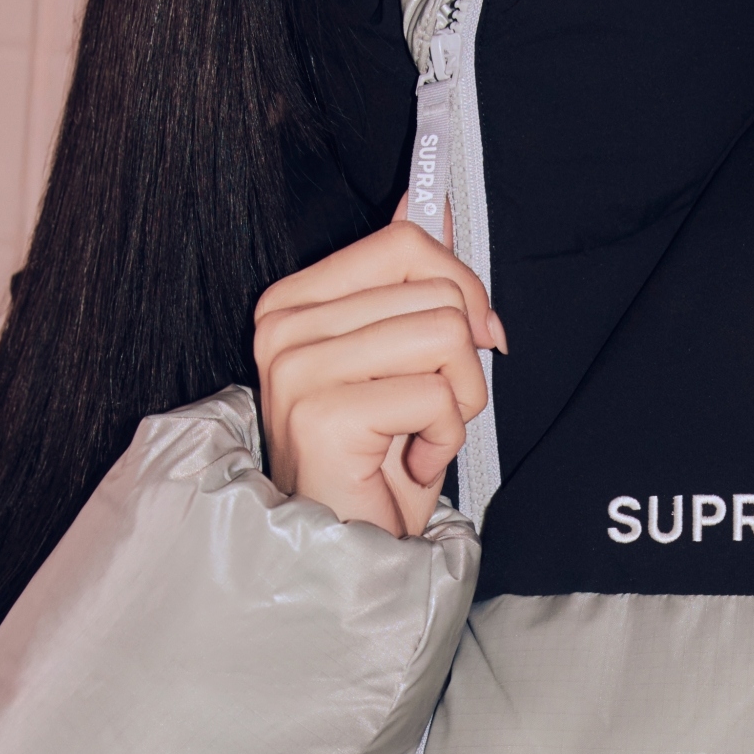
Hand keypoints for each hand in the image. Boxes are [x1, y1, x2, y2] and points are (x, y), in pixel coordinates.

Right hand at [253, 214, 505, 537]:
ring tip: (421, 434)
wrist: (347, 552)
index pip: (405, 242)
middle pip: (436, 289)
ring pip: (445, 336)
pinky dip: (446, 438)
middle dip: (464, 358)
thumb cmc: (373, 465)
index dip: (462, 288)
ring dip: (459, 398)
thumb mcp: (400, 359)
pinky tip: (408, 462)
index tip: (469, 338)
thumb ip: (408, 279)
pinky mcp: (323, 412)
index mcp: (294, 302)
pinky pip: (437, 394)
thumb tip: (432, 201)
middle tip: (434, 408)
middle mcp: (284, 327)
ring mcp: (297, 368)